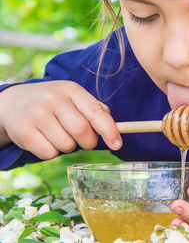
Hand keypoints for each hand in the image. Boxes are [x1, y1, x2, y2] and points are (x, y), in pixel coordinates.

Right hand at [0, 81, 121, 158]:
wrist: (15, 102)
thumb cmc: (55, 103)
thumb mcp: (74, 98)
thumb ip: (95, 109)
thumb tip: (115, 128)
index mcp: (71, 89)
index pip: (96, 112)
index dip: (110, 130)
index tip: (118, 144)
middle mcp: (53, 99)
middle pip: (82, 131)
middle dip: (89, 142)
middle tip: (85, 141)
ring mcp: (37, 115)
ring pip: (67, 145)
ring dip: (69, 147)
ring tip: (60, 135)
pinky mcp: (24, 132)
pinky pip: (49, 153)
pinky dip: (52, 152)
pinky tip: (46, 140)